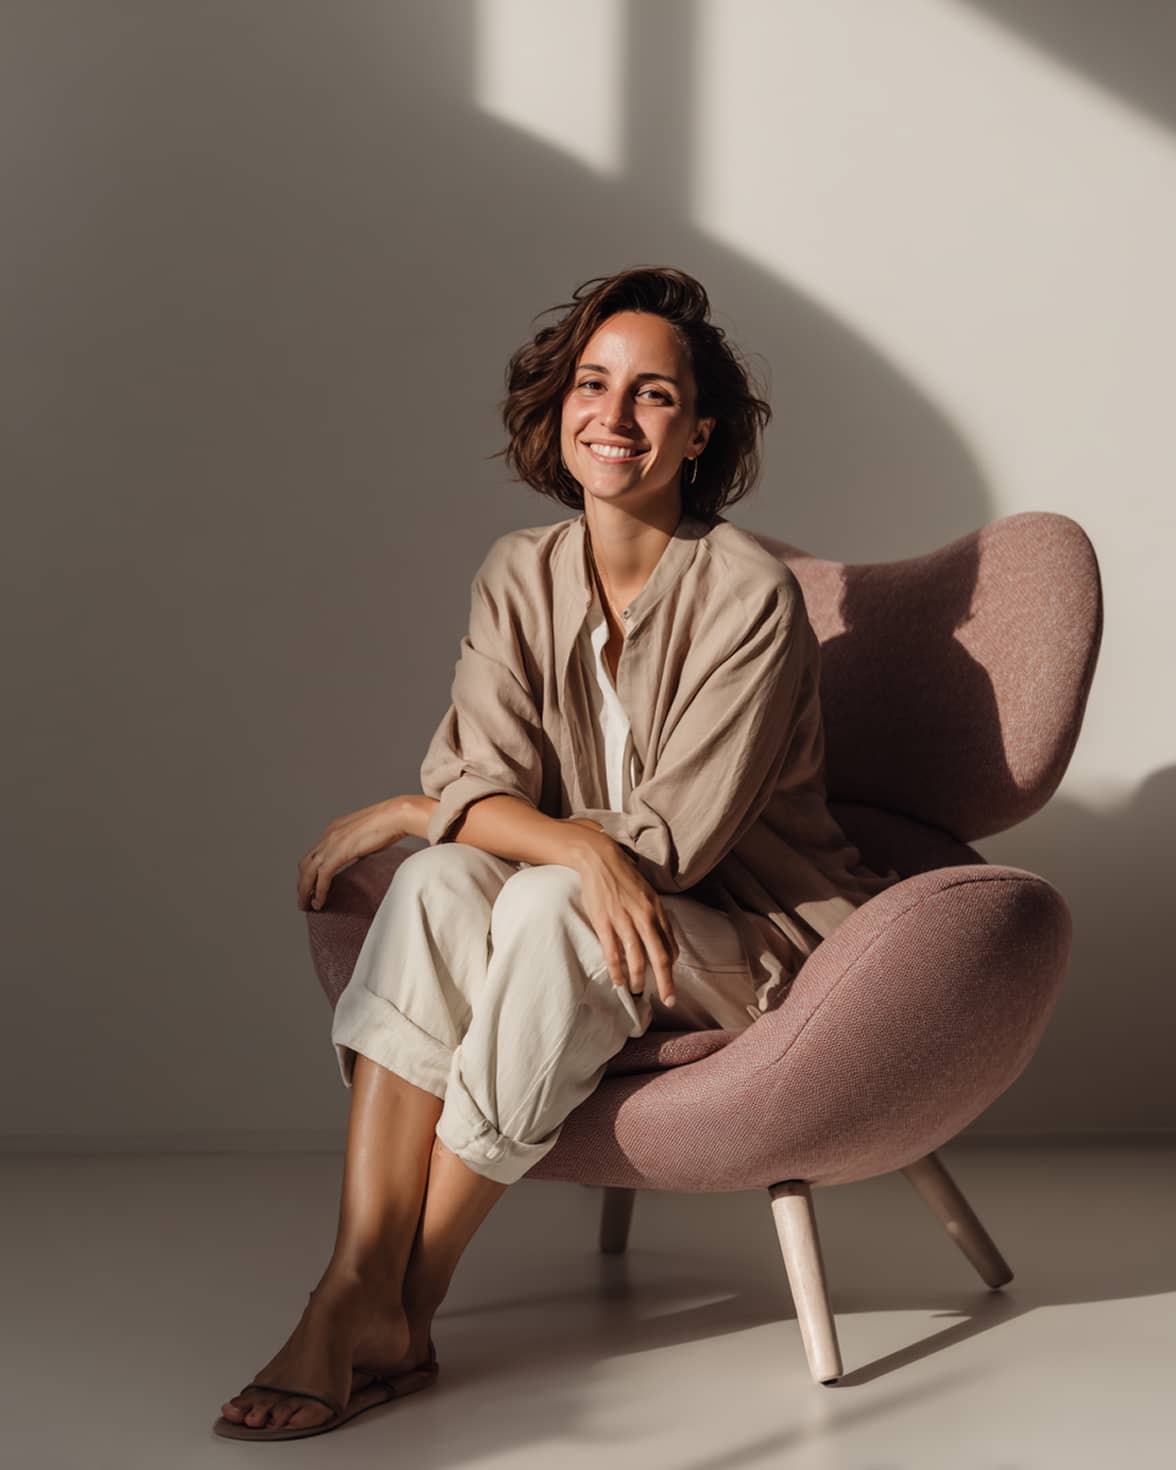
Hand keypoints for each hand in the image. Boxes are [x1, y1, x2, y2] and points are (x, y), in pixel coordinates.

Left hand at [297, 797, 409, 911]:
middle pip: (304, 863)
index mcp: (335, 829)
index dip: (309, 871)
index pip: (314, 853)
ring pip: (307, 872)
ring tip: (306, 905)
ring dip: (304, 890)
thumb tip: (360, 858)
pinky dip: (319, 891)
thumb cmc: (391, 823)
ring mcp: (331, 843)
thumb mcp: (367, 836)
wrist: (396, 815)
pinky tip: (319, 902)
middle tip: (303, 899)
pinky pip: (322, 876)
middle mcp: (328, 835)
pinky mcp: (338, 853)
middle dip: (302, 883)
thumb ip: (358, 847)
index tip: (311, 885)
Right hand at [567, 821, 679, 1007]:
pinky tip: (619, 981)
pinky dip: (617, 970)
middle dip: (666, 981)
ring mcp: (623, 919)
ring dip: (639, 978)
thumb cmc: (626, 878)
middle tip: (669, 1000)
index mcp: (657, 910)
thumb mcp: (649, 896)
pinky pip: (613, 952)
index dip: (672, 968)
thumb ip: (659, 921)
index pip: (670, 945)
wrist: (600, 859)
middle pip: (659, 956)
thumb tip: (669, 949)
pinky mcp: (604, 922)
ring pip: (636, 957)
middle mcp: (644, 916)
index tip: (670, 984)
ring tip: (639, 991)